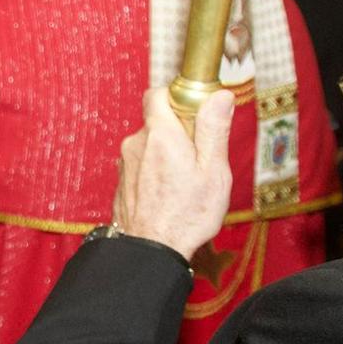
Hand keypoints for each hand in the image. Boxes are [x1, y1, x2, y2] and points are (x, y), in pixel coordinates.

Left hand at [112, 87, 234, 260]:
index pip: (157, 93)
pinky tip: (171, 191)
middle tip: (200, 156)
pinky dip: (157, 169)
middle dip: (179, 130)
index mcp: (159, 135)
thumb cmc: (187, 214)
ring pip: (150, 144)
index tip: (197, 110)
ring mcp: (126, 162)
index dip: (177, 96)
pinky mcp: (123, 180)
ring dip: (168, 153)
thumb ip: (213, 129)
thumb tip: (219, 95)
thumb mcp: (213, 170)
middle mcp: (136, 143)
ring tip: (187, 180)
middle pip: (157, 121)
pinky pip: (142, 163)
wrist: (150, 250)